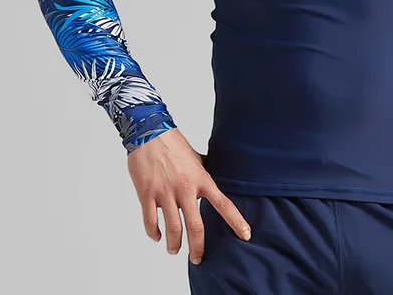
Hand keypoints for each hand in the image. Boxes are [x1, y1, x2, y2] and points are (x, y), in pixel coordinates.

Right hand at [127, 127, 250, 263]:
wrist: (149, 133)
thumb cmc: (173, 144)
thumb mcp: (196, 158)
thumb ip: (204, 172)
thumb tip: (213, 181)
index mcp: (201, 179)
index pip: (223, 204)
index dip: (236, 221)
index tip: (246, 235)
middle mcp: (185, 188)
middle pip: (196, 226)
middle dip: (197, 247)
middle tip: (198, 258)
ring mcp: (165, 192)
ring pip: (173, 229)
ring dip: (174, 244)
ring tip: (174, 249)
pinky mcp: (147, 195)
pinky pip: (150, 222)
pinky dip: (154, 233)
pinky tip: (157, 236)